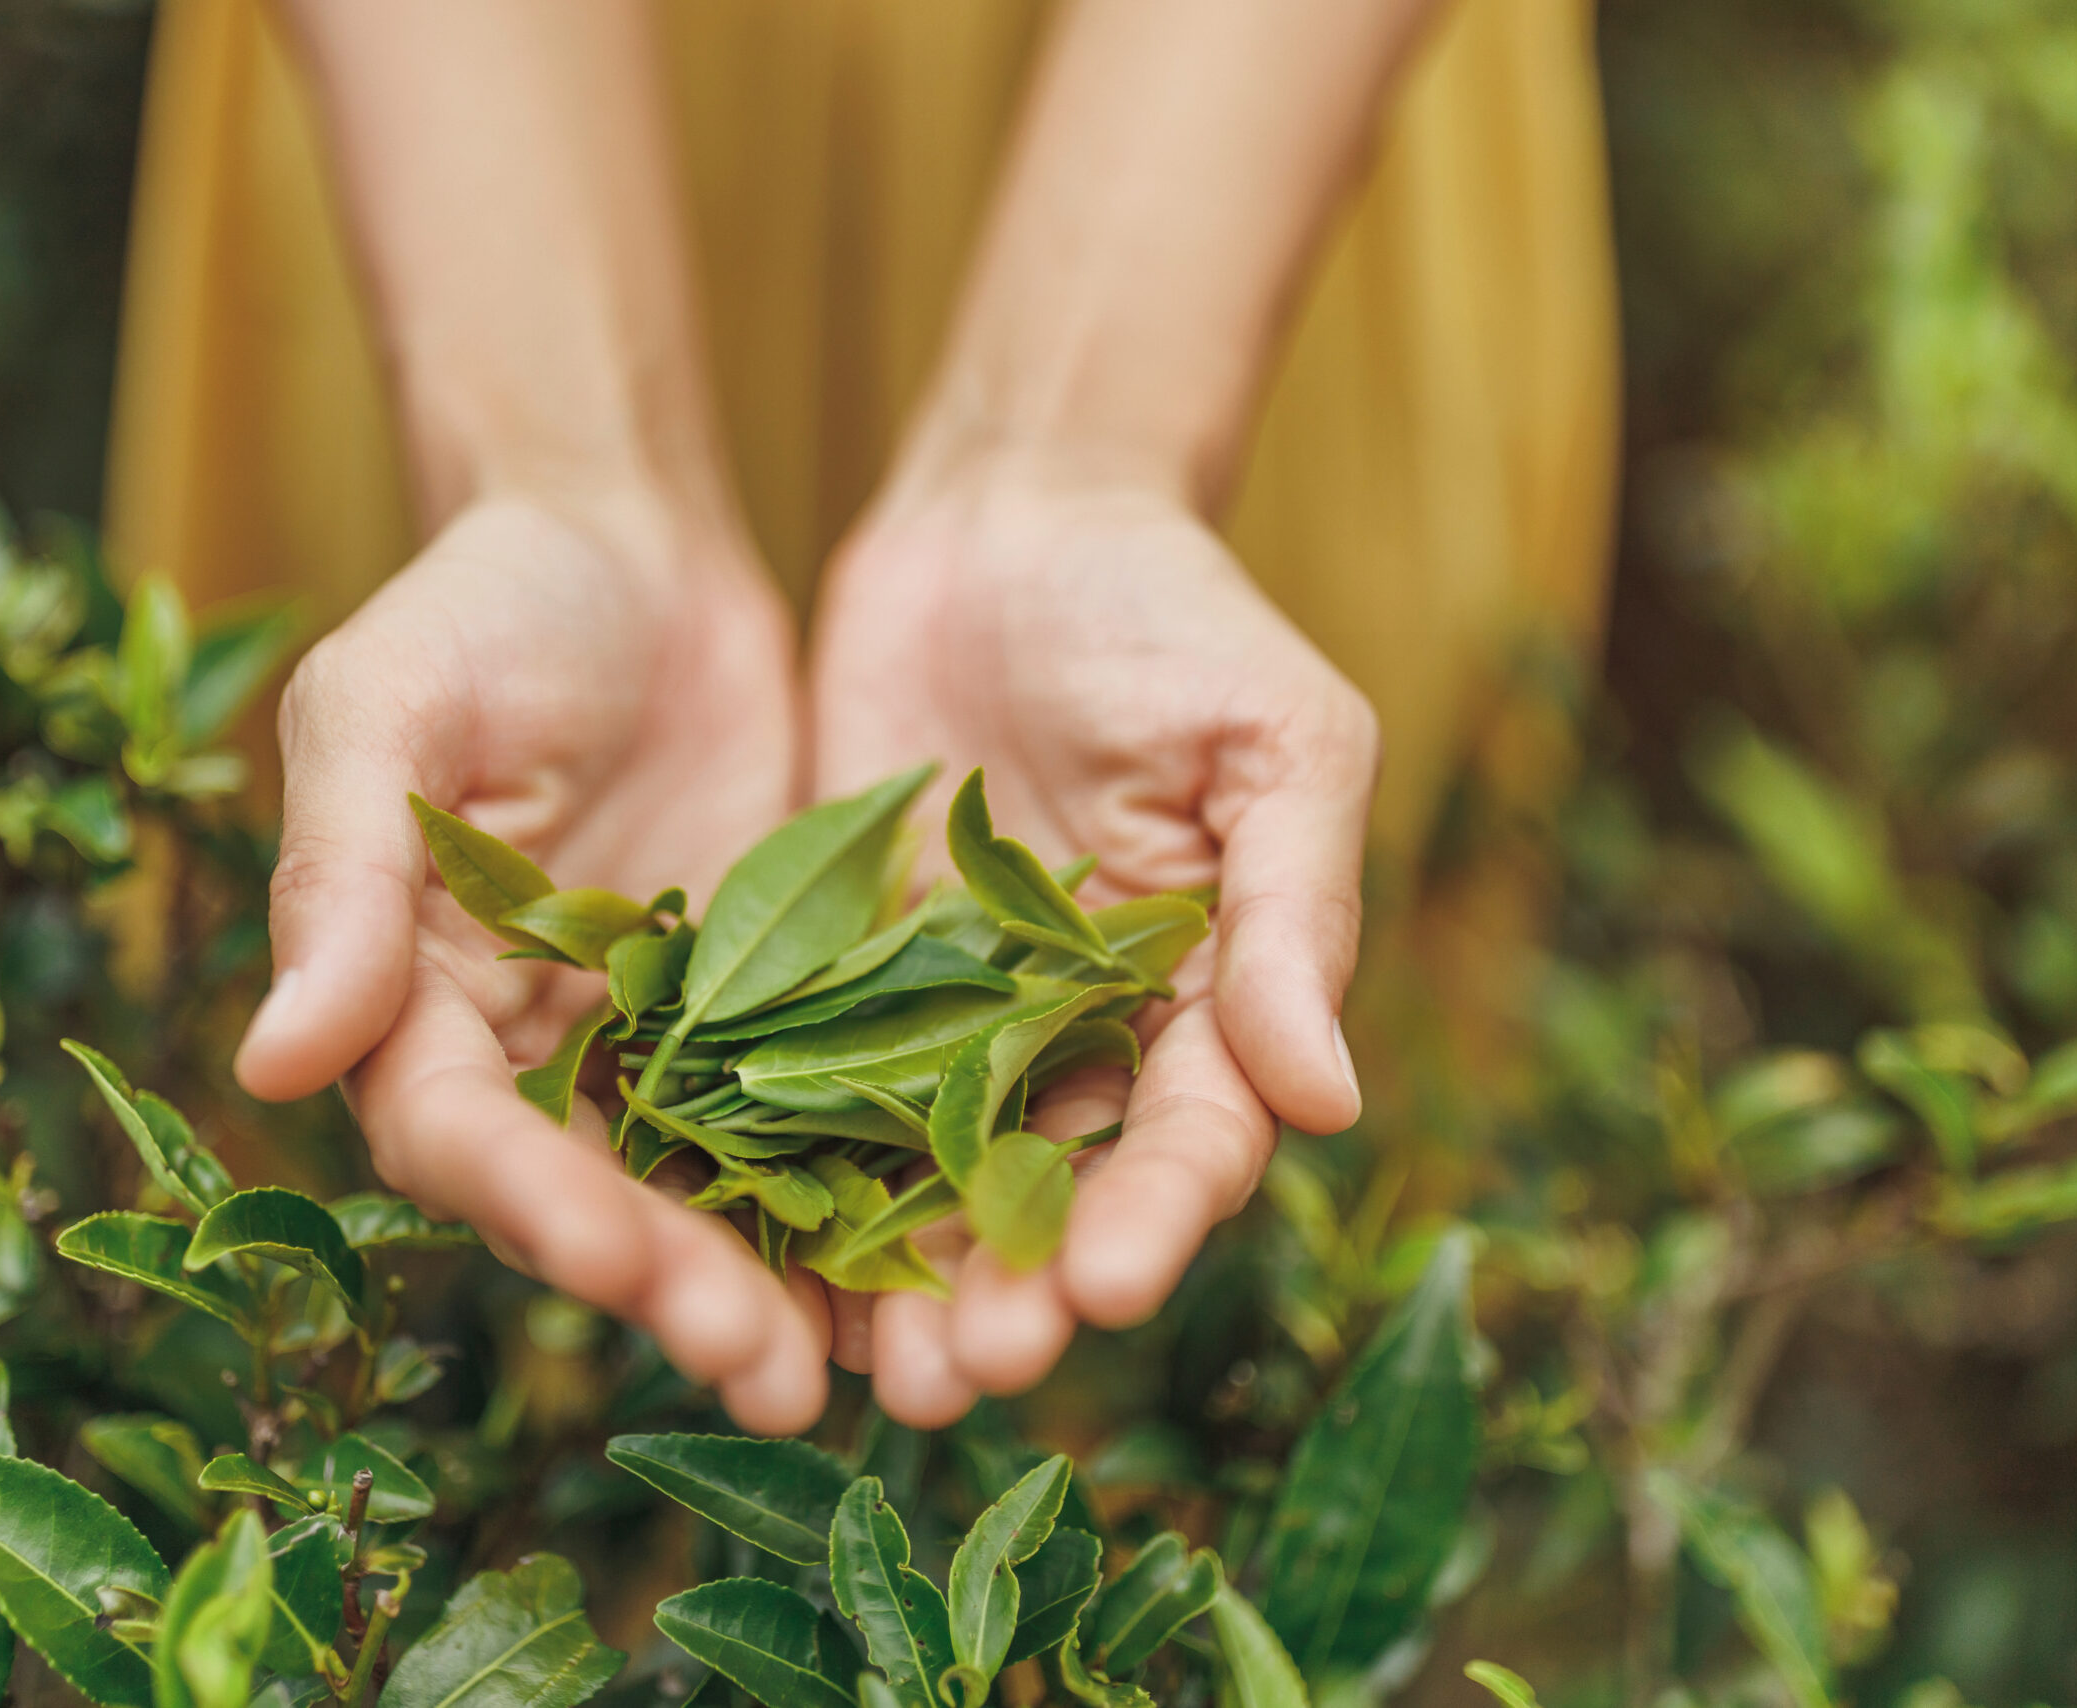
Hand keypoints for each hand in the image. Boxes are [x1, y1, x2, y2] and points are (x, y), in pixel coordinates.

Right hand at [235, 493, 831, 1432]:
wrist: (633, 546)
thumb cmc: (481, 604)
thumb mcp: (387, 709)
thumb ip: (343, 878)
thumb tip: (264, 1064)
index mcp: (414, 999)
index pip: (454, 1130)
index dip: (525, 1198)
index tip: (608, 1249)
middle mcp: (532, 1053)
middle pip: (591, 1197)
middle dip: (673, 1283)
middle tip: (765, 1362)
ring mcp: (661, 1043)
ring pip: (712, 1191)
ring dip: (777, 1287)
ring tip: (865, 1375)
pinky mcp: (778, 1012)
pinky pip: (818, 1119)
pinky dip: (869, 1193)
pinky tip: (942, 1260)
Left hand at [808, 470, 1377, 1425]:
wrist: (1007, 518)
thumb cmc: (1175, 614)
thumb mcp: (1278, 741)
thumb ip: (1296, 916)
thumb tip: (1331, 1104)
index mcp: (1205, 1003)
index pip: (1190, 1138)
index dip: (1156, 1218)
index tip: (1113, 1287)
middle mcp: (1077, 1040)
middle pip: (1051, 1196)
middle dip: (1014, 1291)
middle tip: (964, 1373)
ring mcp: (947, 1019)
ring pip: (923, 1177)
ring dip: (897, 1282)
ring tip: (860, 1373)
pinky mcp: (830, 980)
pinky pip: (805, 1094)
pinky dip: (783, 1179)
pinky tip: (745, 1255)